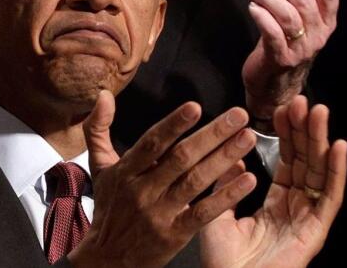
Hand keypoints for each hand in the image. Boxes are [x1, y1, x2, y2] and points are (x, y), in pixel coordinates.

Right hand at [72, 91, 258, 267]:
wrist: (107, 258)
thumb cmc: (109, 207)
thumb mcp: (99, 167)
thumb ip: (98, 129)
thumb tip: (104, 95)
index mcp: (126, 171)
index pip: (152, 143)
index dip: (173, 125)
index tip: (195, 107)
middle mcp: (143, 190)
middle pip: (181, 158)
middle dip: (212, 134)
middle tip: (240, 115)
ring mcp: (159, 213)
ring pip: (195, 181)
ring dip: (224, 158)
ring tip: (247, 138)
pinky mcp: (174, 235)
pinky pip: (204, 213)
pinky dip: (226, 196)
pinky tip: (247, 180)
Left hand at [199, 96, 346, 267]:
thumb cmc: (222, 263)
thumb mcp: (217, 214)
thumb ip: (225, 185)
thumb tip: (235, 156)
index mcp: (276, 205)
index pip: (287, 161)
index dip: (287, 135)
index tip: (283, 108)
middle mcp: (296, 209)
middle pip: (306, 162)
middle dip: (305, 131)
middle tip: (303, 101)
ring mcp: (308, 219)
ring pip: (320, 173)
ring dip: (321, 141)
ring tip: (319, 112)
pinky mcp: (316, 232)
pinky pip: (330, 197)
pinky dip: (337, 171)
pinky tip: (338, 146)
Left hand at [242, 0, 337, 128]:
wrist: (275, 84)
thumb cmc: (288, 44)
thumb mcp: (306, 20)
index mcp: (327, 24)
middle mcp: (318, 37)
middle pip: (305, 2)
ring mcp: (300, 50)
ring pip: (288, 16)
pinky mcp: (279, 59)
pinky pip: (272, 33)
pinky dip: (261, 16)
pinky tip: (253, 8)